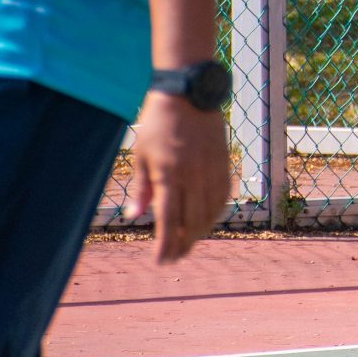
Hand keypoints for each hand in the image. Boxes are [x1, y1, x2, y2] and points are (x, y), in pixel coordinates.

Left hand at [125, 91, 230, 264]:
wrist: (189, 95)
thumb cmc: (158, 123)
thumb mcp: (142, 155)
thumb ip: (141, 188)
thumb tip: (134, 216)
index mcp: (168, 173)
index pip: (169, 219)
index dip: (166, 244)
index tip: (161, 261)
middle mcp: (193, 175)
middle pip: (191, 222)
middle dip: (183, 245)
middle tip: (174, 258)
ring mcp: (211, 170)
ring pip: (210, 213)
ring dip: (200, 233)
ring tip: (189, 243)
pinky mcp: (224, 164)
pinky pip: (222, 198)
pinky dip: (215, 215)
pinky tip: (206, 221)